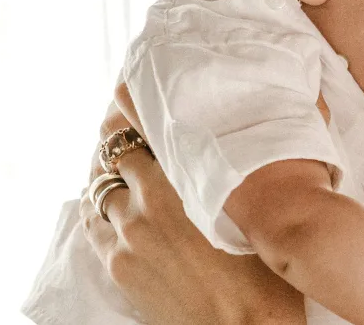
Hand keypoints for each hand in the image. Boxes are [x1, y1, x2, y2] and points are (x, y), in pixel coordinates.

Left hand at [83, 86, 302, 324]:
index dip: (135, 107)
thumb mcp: (257, 207)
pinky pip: (93, 223)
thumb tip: (270, 131)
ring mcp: (128, 235)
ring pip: (99, 187)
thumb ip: (245, 165)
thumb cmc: (265, 271)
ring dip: (107, 173)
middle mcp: (148, 200)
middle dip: (120, 139)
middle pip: (115, 152)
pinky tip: (107, 203)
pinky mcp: (119, 264)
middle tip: (128, 128)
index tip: (134, 93)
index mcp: (183, 179)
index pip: (142, 127)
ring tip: (117, 167)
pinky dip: (98, 206)